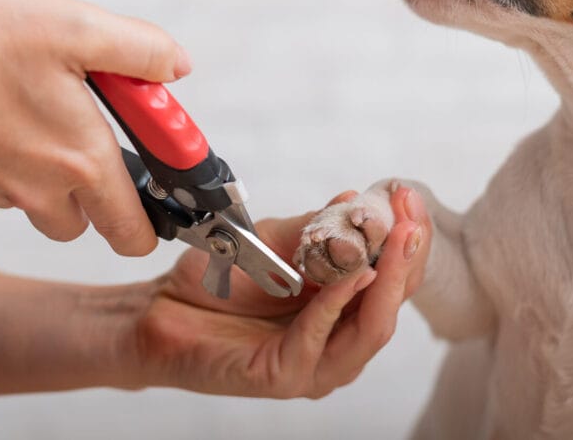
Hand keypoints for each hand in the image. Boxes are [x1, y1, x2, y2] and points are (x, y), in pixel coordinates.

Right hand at [0, 0, 190, 254]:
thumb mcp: (74, 26)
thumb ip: (139, 50)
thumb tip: (176, 67)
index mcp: (81, 161)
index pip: (133, 232)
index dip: (157, 221)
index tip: (164, 188)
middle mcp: (38, 189)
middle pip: (88, 221)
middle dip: (101, 188)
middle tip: (94, 131)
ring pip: (39, 204)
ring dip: (52, 171)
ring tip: (41, 106)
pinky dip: (9, 158)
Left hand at [130, 188, 431, 397]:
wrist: (161, 308)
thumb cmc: (221, 278)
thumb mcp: (276, 240)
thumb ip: (316, 227)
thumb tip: (355, 199)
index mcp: (347, 308)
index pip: (396, 276)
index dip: (410, 237)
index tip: (407, 196)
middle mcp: (340, 340)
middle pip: (394, 303)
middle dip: (408, 257)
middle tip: (411, 217)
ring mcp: (317, 364)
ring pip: (372, 329)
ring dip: (388, 281)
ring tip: (396, 240)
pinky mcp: (285, 376)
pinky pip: (321, 338)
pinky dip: (338, 303)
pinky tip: (352, 274)